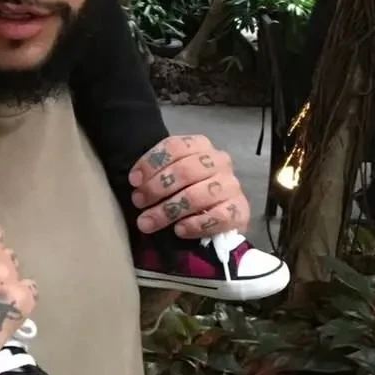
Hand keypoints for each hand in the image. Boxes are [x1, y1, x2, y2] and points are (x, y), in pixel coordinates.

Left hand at [129, 135, 251, 238]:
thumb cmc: (187, 187)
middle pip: (185, 171)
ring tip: (148, 222)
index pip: (174, 147)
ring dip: (169, 210)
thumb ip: (156, 171)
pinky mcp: (241, 210)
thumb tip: (136, 181)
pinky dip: (195, 225)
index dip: (151, 164)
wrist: (220, 210)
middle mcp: (219, 160)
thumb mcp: (171, 171)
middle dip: (156, 188)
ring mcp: (232, 185)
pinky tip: (179, 230)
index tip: (133, 181)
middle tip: (138, 203)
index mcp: (201, 145)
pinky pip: (218, 218)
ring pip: (197, 196)